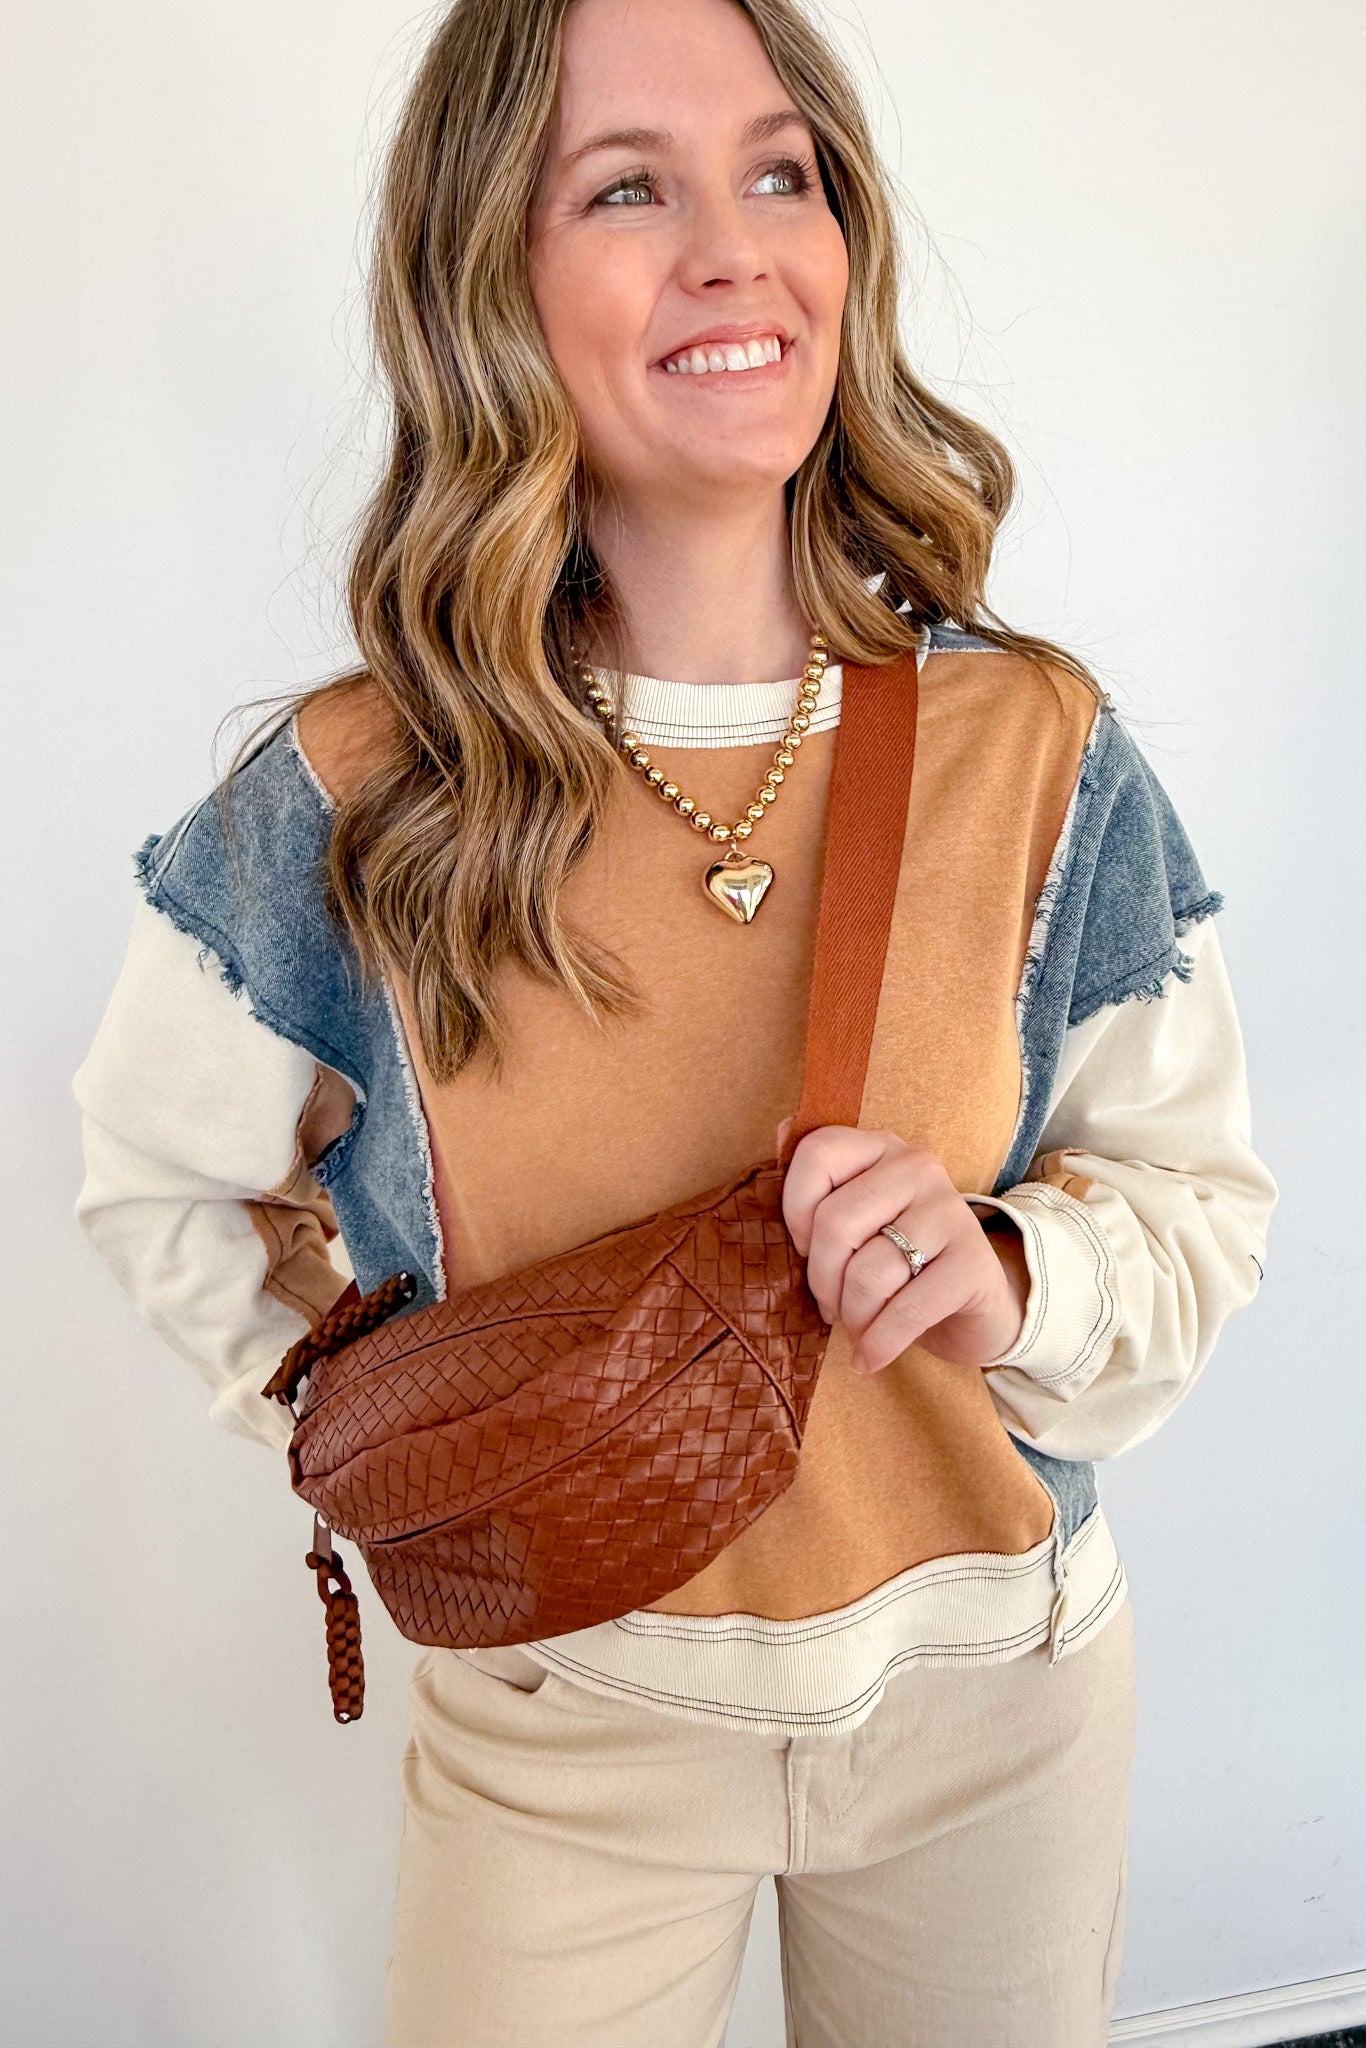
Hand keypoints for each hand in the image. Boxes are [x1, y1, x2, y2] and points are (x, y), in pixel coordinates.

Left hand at [777, 1124, 1029, 1373]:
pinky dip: (879, 1344)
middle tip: (830, 1305)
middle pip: (835, 1223)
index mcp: (881, 1148)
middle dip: (821, 1280)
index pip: (817, 1154)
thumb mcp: (858, 1219)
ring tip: (856, 1329)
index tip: (803, 1249)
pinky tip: (871, 1357)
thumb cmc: (899, 1261)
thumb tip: (780, 1130)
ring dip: (852, 1317)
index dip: (795, 1210)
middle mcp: (919, 1167)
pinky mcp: (973, 1263)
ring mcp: (951, 1212)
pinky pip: (905, 1310)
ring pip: (867, 1271)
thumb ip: (818, 1181)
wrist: (973, 1307)